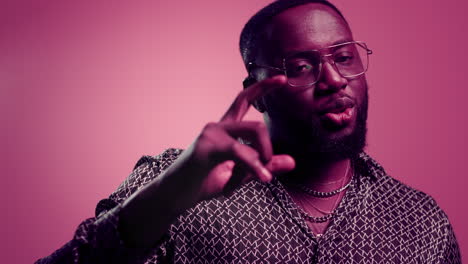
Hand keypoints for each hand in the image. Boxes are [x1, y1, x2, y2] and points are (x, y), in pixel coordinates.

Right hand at [119, 75, 295, 247]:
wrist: (174, 196)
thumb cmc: (203, 183)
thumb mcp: (240, 175)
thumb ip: (263, 165)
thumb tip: (293, 161)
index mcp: (225, 129)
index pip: (244, 99)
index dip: (263, 87)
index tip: (283, 79)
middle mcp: (218, 126)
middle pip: (258, 124)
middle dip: (268, 149)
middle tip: (264, 174)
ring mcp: (211, 134)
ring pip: (255, 131)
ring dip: (260, 161)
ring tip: (250, 181)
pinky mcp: (206, 146)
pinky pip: (240, 151)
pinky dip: (255, 167)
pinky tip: (263, 179)